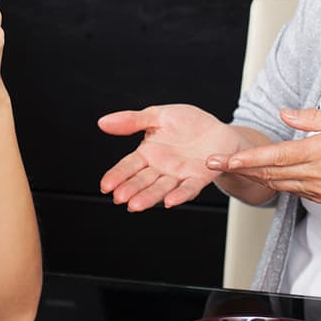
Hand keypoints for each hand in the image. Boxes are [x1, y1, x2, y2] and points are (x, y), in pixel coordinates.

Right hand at [98, 105, 241, 210]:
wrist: (218, 130)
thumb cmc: (188, 123)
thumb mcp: (158, 115)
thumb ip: (132, 120)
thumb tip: (103, 122)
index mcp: (148, 153)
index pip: (128, 166)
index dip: (116, 176)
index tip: (105, 186)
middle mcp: (161, 168)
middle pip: (142, 180)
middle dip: (130, 189)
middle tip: (119, 198)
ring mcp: (179, 175)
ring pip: (161, 188)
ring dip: (148, 197)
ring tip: (136, 205)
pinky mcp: (198, 177)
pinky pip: (188, 187)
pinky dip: (179, 195)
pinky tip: (170, 201)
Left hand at [213, 107, 320, 206]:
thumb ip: (314, 117)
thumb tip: (286, 114)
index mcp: (319, 152)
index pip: (275, 156)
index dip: (248, 158)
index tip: (227, 158)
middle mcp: (314, 174)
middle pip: (268, 173)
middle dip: (238, 168)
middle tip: (212, 163)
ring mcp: (316, 189)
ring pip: (275, 183)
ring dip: (250, 176)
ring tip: (227, 168)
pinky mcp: (320, 197)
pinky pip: (290, 189)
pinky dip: (272, 182)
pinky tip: (260, 175)